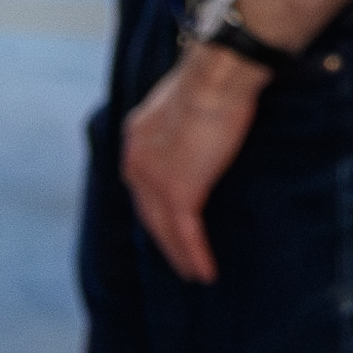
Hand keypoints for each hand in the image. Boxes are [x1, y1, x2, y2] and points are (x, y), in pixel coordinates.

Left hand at [116, 45, 263, 285]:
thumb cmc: (211, 83)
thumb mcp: (184, 104)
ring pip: (164, 228)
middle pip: (148, 212)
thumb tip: (195, 132)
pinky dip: (195, 255)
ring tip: (192, 274)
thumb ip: (180, 126)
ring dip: (178, 255)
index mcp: (136, 140)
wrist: (216, 78)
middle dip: (163, 239)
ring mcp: (155, 180)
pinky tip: (204, 272)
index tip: (165, 225)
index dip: (154, 208)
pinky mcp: (179, 192)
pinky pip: (186, 232)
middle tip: (177, 259)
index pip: (141, 185)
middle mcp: (136, 162)